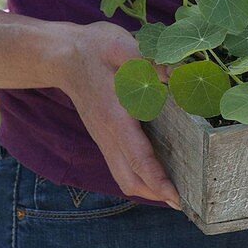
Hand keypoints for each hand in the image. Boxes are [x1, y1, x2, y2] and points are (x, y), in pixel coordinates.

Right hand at [59, 21, 181, 208]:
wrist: (61, 56)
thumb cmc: (94, 49)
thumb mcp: (122, 46)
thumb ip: (150, 62)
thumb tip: (178, 75)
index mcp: (115, 117)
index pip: (137, 158)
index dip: (157, 180)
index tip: (176, 198)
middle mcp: (107, 134)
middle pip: (129, 179)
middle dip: (156, 193)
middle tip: (186, 200)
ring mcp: (103, 137)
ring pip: (123, 176)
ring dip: (147, 188)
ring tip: (174, 192)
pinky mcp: (102, 135)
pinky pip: (120, 166)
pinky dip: (139, 176)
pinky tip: (156, 171)